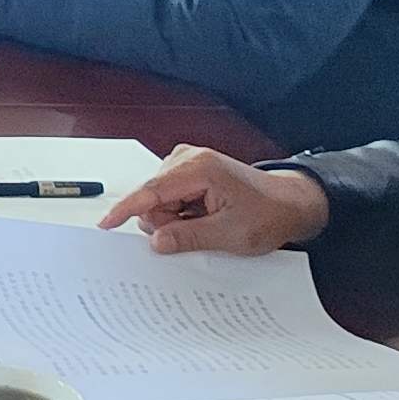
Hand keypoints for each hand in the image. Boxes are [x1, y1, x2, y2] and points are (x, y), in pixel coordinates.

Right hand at [103, 148, 332, 255]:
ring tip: (206, 225)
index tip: (106, 225)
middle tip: (195, 234)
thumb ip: (188, 237)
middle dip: (165, 221)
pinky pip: (171, 195)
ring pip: (160, 198)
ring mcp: (191, 162)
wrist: (292, 204)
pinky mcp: (193, 171)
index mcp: (199, 169)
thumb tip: (156, 241)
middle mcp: (190, 158)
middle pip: (153, 196)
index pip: (151, 191)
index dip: (126, 209)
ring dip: (175, 218)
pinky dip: (181, 212)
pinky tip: (202, 218)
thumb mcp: (229, 234)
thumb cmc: (268, 215)